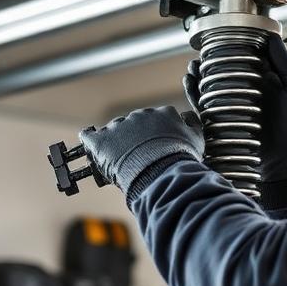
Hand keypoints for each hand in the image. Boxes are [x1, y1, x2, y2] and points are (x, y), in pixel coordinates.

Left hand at [80, 106, 203, 196]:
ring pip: (115, 131)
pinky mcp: (101, 140)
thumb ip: (192, 125)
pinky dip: (91, 142)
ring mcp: (119, 126)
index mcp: (162, 113)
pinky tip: (93, 151)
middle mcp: (140, 115)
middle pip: (134, 125)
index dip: (156, 135)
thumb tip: (189, 119)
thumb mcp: (196, 139)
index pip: (157, 120)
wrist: (161, 172)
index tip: (158, 147)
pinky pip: (90, 137)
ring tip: (122, 162)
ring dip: (117, 143)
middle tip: (141, 157)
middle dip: (136, 139)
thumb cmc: (180, 159)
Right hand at [183, 33, 286, 181]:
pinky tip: (190, 81)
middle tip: (205, 49)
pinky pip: (203, 102)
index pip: (249, 53)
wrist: (285, 159)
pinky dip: (194, 91)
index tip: (226, 31)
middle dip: (213, 56)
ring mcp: (235, 102)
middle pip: (227, 65)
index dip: (237, 41)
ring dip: (201, 71)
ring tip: (194, 65)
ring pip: (213, 81)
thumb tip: (272, 37)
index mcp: (268, 77)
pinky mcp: (223, 118)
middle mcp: (249, 87)